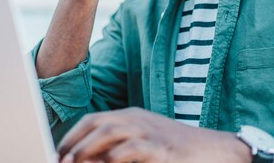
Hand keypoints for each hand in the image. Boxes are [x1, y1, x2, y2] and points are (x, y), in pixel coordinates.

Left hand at [57, 107, 250, 162]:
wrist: (215, 150)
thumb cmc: (176, 148)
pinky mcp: (162, 148)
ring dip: (87, 150)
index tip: (58, 152)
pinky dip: (113, 158)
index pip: (93, 119)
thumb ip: (119, 146)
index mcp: (131, 115)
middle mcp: (137, 119)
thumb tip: (89, 159)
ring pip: (109, 133)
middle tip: (61, 161)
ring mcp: (150, 131)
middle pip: (97, 124)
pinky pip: (131, 150)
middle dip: (74, 143)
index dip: (72, 136)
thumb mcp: (146, 140)